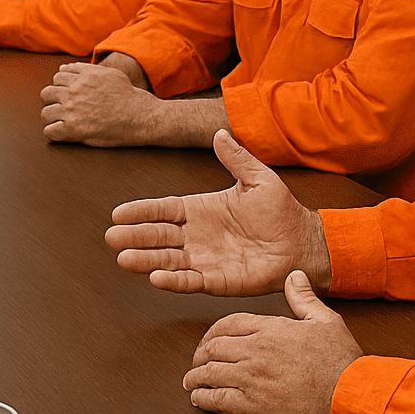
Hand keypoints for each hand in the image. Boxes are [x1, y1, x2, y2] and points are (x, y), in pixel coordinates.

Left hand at [40, 61, 162, 145]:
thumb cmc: (129, 96)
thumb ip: (85, 69)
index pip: (58, 77)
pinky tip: (62, 134)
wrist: (141, 117)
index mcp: (83, 77)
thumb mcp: (110, 74)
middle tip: (62, 108)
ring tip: (61, 122)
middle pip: (47, 93)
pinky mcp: (74, 130)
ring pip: (45, 112)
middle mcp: (74, 92)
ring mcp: (72, 111)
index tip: (67, 95)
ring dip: (51, 117)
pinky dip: (53, 133)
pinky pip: (50, 131)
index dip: (61, 86)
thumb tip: (64, 68)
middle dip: (53, 100)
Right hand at [105, 130, 329, 294]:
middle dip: (134, 237)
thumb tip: (219, 132)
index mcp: (201, 209)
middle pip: (158, 236)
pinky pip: (191, 281)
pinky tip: (155, 278)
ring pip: (167, 260)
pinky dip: (173, 281)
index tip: (118, 213)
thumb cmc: (281, 211)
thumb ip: (237, 158)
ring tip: (124, 259)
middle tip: (112, 238)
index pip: (164, 210)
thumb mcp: (258, 178)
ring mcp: (205, 259)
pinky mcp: (217, 280)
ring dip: (145, 260)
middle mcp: (197, 236)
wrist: (303, 242)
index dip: (141, 212)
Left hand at [183, 270, 361, 413]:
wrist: (352, 394)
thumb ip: (303, 298)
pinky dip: (204, 399)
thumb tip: (294, 276)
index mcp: (270, 329)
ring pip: (210, 373)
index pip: (227, 324)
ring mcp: (253, 379)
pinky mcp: (255, 407)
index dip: (212, 333)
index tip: (209, 340)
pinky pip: (218, 401)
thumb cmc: (341, 360)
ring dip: (196, 377)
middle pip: (213, 348)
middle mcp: (256, 351)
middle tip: (197, 362)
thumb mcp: (325, 320)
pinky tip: (199, 400)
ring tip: (190, 382)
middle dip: (200, 354)